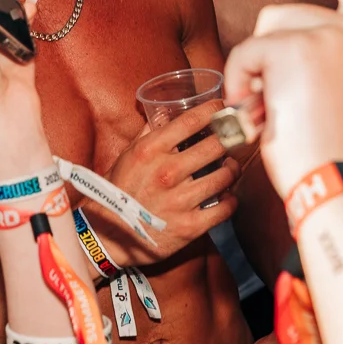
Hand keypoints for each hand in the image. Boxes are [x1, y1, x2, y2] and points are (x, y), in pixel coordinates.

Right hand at [91, 99, 241, 261]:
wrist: (108, 236)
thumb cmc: (119, 191)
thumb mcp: (127, 156)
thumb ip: (148, 133)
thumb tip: (165, 111)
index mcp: (150, 151)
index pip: (190, 121)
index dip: (212, 111)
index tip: (222, 107)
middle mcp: (166, 173)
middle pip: (215, 146)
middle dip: (229, 138)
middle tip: (233, 138)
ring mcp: (179, 201)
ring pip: (225, 176)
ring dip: (232, 169)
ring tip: (230, 168)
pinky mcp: (190, 226)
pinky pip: (225, 208)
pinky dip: (230, 200)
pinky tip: (227, 196)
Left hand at [224, 0, 342, 196]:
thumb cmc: (332, 155)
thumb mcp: (330, 93)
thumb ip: (313, 59)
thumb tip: (269, 57)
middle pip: (278, 17)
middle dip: (263, 65)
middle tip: (286, 113)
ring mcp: (330, 33)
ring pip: (258, 35)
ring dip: (252, 80)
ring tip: (279, 117)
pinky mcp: (301, 47)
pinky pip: (244, 56)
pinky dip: (242, 90)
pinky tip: (267, 117)